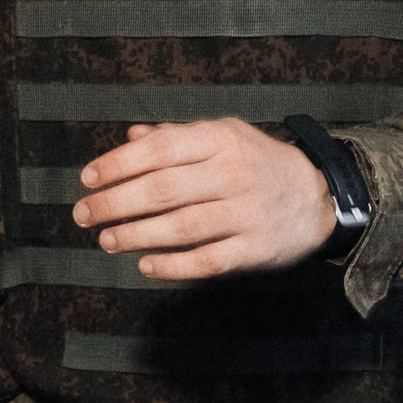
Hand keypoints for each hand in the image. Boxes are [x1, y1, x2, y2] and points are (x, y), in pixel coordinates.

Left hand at [71, 118, 337, 281]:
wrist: (319, 197)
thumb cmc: (258, 163)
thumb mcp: (224, 136)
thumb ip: (177, 138)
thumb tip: (131, 138)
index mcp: (221, 140)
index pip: (160, 149)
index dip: (118, 164)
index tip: (87, 178)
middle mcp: (233, 174)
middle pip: (163, 190)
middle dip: (115, 203)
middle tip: (83, 214)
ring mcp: (246, 213)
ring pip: (181, 227)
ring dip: (136, 235)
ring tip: (106, 240)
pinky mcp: (256, 248)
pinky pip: (208, 260)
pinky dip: (173, 266)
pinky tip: (146, 265)